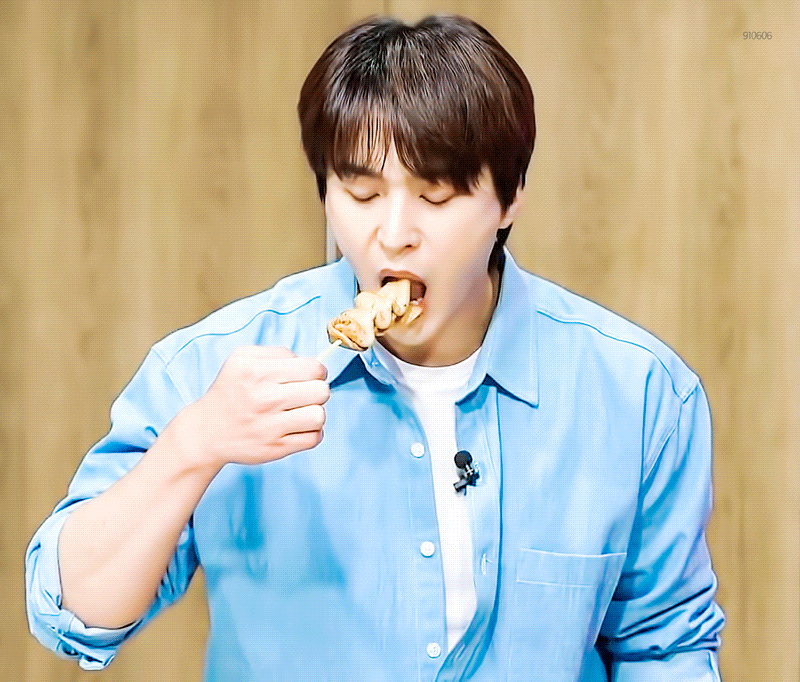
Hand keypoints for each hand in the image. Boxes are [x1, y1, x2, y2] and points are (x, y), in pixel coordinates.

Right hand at [170, 346, 329, 469]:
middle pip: (321, 391)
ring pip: (319, 416)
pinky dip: (310, 433)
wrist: (207, 432)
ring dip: (314, 413)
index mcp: (257, 371)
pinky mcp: (276, 448)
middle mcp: (264, 398)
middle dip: (316, 391)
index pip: (313, 368)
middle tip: (303, 395)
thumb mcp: (242, 359)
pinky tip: (296, 427)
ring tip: (300, 412)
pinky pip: (314, 439)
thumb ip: (277, 353)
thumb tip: (307, 363)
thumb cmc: (231, 391)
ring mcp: (270, 426)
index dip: (316, 371)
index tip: (307, 377)